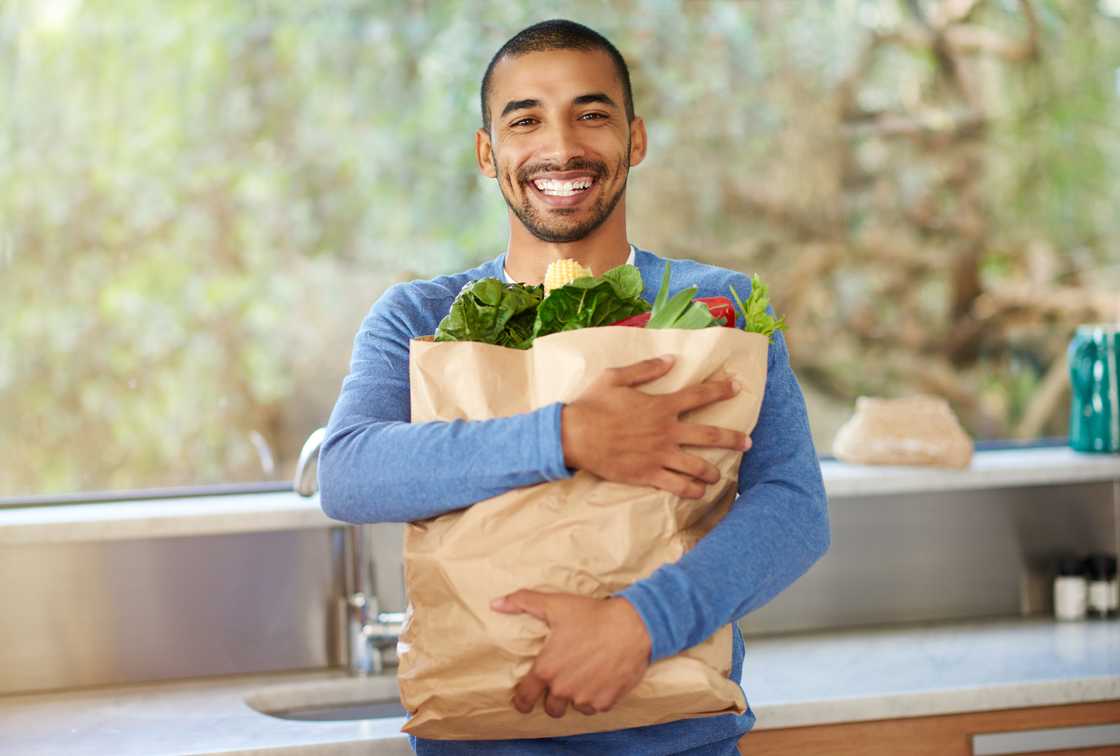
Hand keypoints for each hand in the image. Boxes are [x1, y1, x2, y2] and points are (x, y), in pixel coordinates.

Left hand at [491, 590, 650, 717]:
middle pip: (551, 708)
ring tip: (584, 678)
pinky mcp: (606, 702)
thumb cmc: (592, 615)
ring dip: (576, 697)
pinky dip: (596, 697)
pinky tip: (601, 680)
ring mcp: (585, 697)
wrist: (633, 626)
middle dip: (553, 699)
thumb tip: (495, 603)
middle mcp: (563, 688)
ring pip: (575, 707)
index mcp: (547, 669)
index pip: (525, 697)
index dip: (522, 700)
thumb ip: (522, 603)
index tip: (524, 700)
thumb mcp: (555, 604)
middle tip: (561, 684)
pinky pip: (596, 707)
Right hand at [561, 355, 750, 498]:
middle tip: (748, 443)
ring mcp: (659, 455)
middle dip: (733, 439)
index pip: (699, 396)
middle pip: (710, 436)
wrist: (573, 435)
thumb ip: (646, 368)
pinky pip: (677, 486)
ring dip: (713, 471)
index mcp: (661, 405)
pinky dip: (692, 490)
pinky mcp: (648, 474)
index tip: (736, 387)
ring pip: (698, 466)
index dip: (721, 390)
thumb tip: (672, 359)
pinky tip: (700, 492)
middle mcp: (666, 431)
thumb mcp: (616, 377)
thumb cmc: (592, 404)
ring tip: (720, 476)